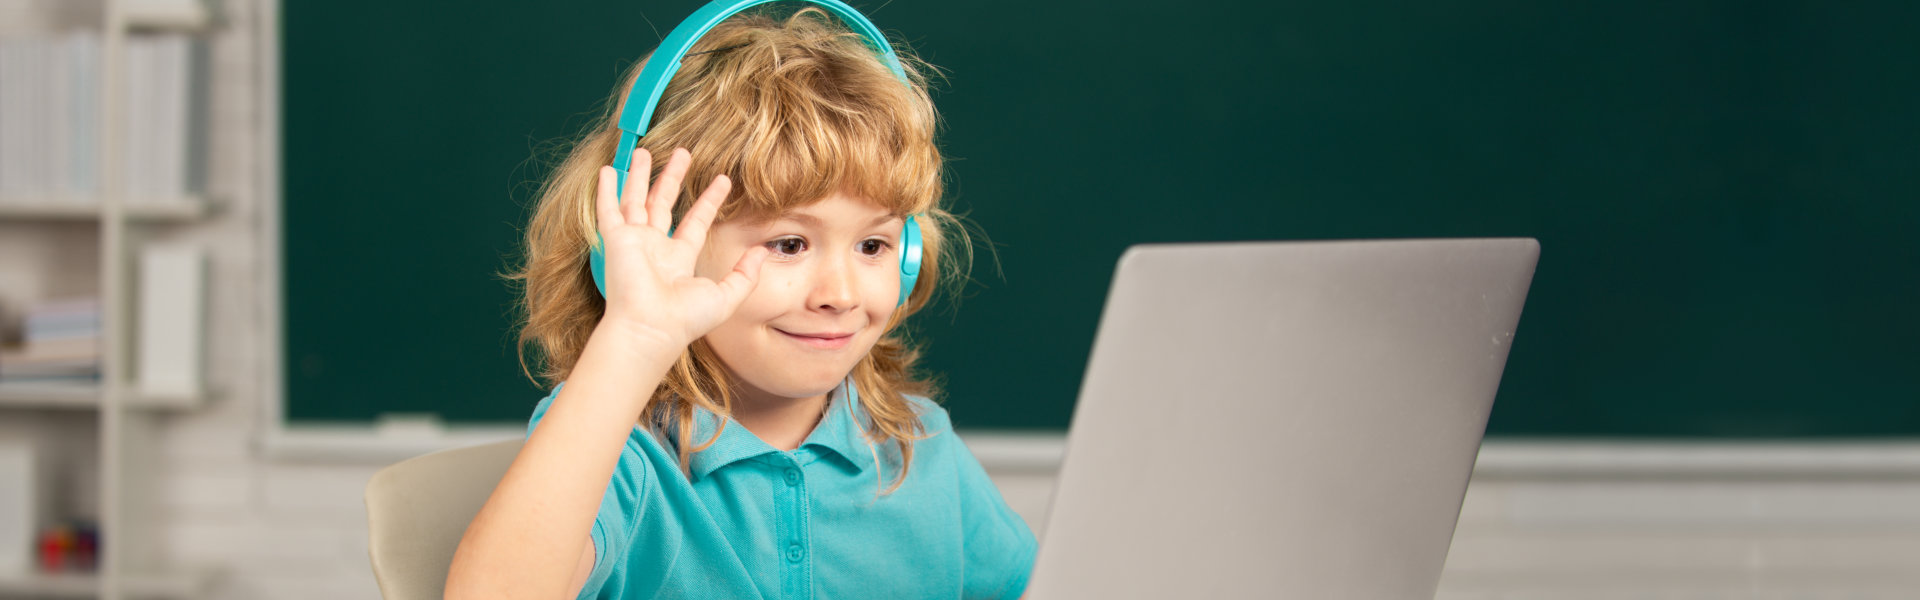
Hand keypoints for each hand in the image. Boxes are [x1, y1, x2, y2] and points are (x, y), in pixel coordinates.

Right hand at [594, 147, 768, 347]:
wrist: (651, 329)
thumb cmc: (685, 320)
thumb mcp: (726, 296)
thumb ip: (745, 274)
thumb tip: (762, 253)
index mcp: (678, 260)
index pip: (695, 221)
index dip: (709, 200)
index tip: (723, 180)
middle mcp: (654, 249)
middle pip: (663, 204)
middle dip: (673, 178)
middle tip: (683, 153)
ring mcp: (634, 243)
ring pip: (637, 200)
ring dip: (641, 175)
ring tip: (646, 150)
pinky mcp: (616, 241)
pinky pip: (609, 210)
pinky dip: (607, 190)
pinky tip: (609, 170)